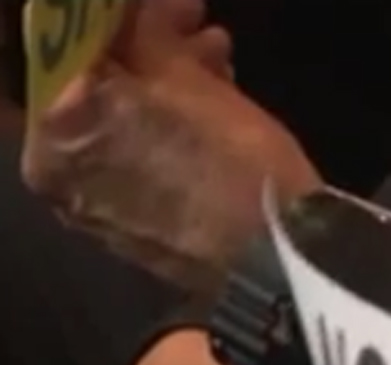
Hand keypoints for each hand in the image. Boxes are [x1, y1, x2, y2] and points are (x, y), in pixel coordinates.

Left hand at [22, 0, 319, 287]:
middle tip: (195, 25)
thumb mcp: (191, 80)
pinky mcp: (129, 232)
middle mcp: (56, 171)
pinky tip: (212, 112)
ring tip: (219, 65)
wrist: (283, 261)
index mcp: (56, 129)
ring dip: (161, 88)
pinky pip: (133, 160)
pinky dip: (162, 132)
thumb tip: (139, 13)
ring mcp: (90, 206)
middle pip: (93, 86)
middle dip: (144, 51)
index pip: (72, 44)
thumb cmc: (233, 163)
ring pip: (117, 123)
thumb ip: (148, 34)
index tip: (167, 5)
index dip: (119, 16)